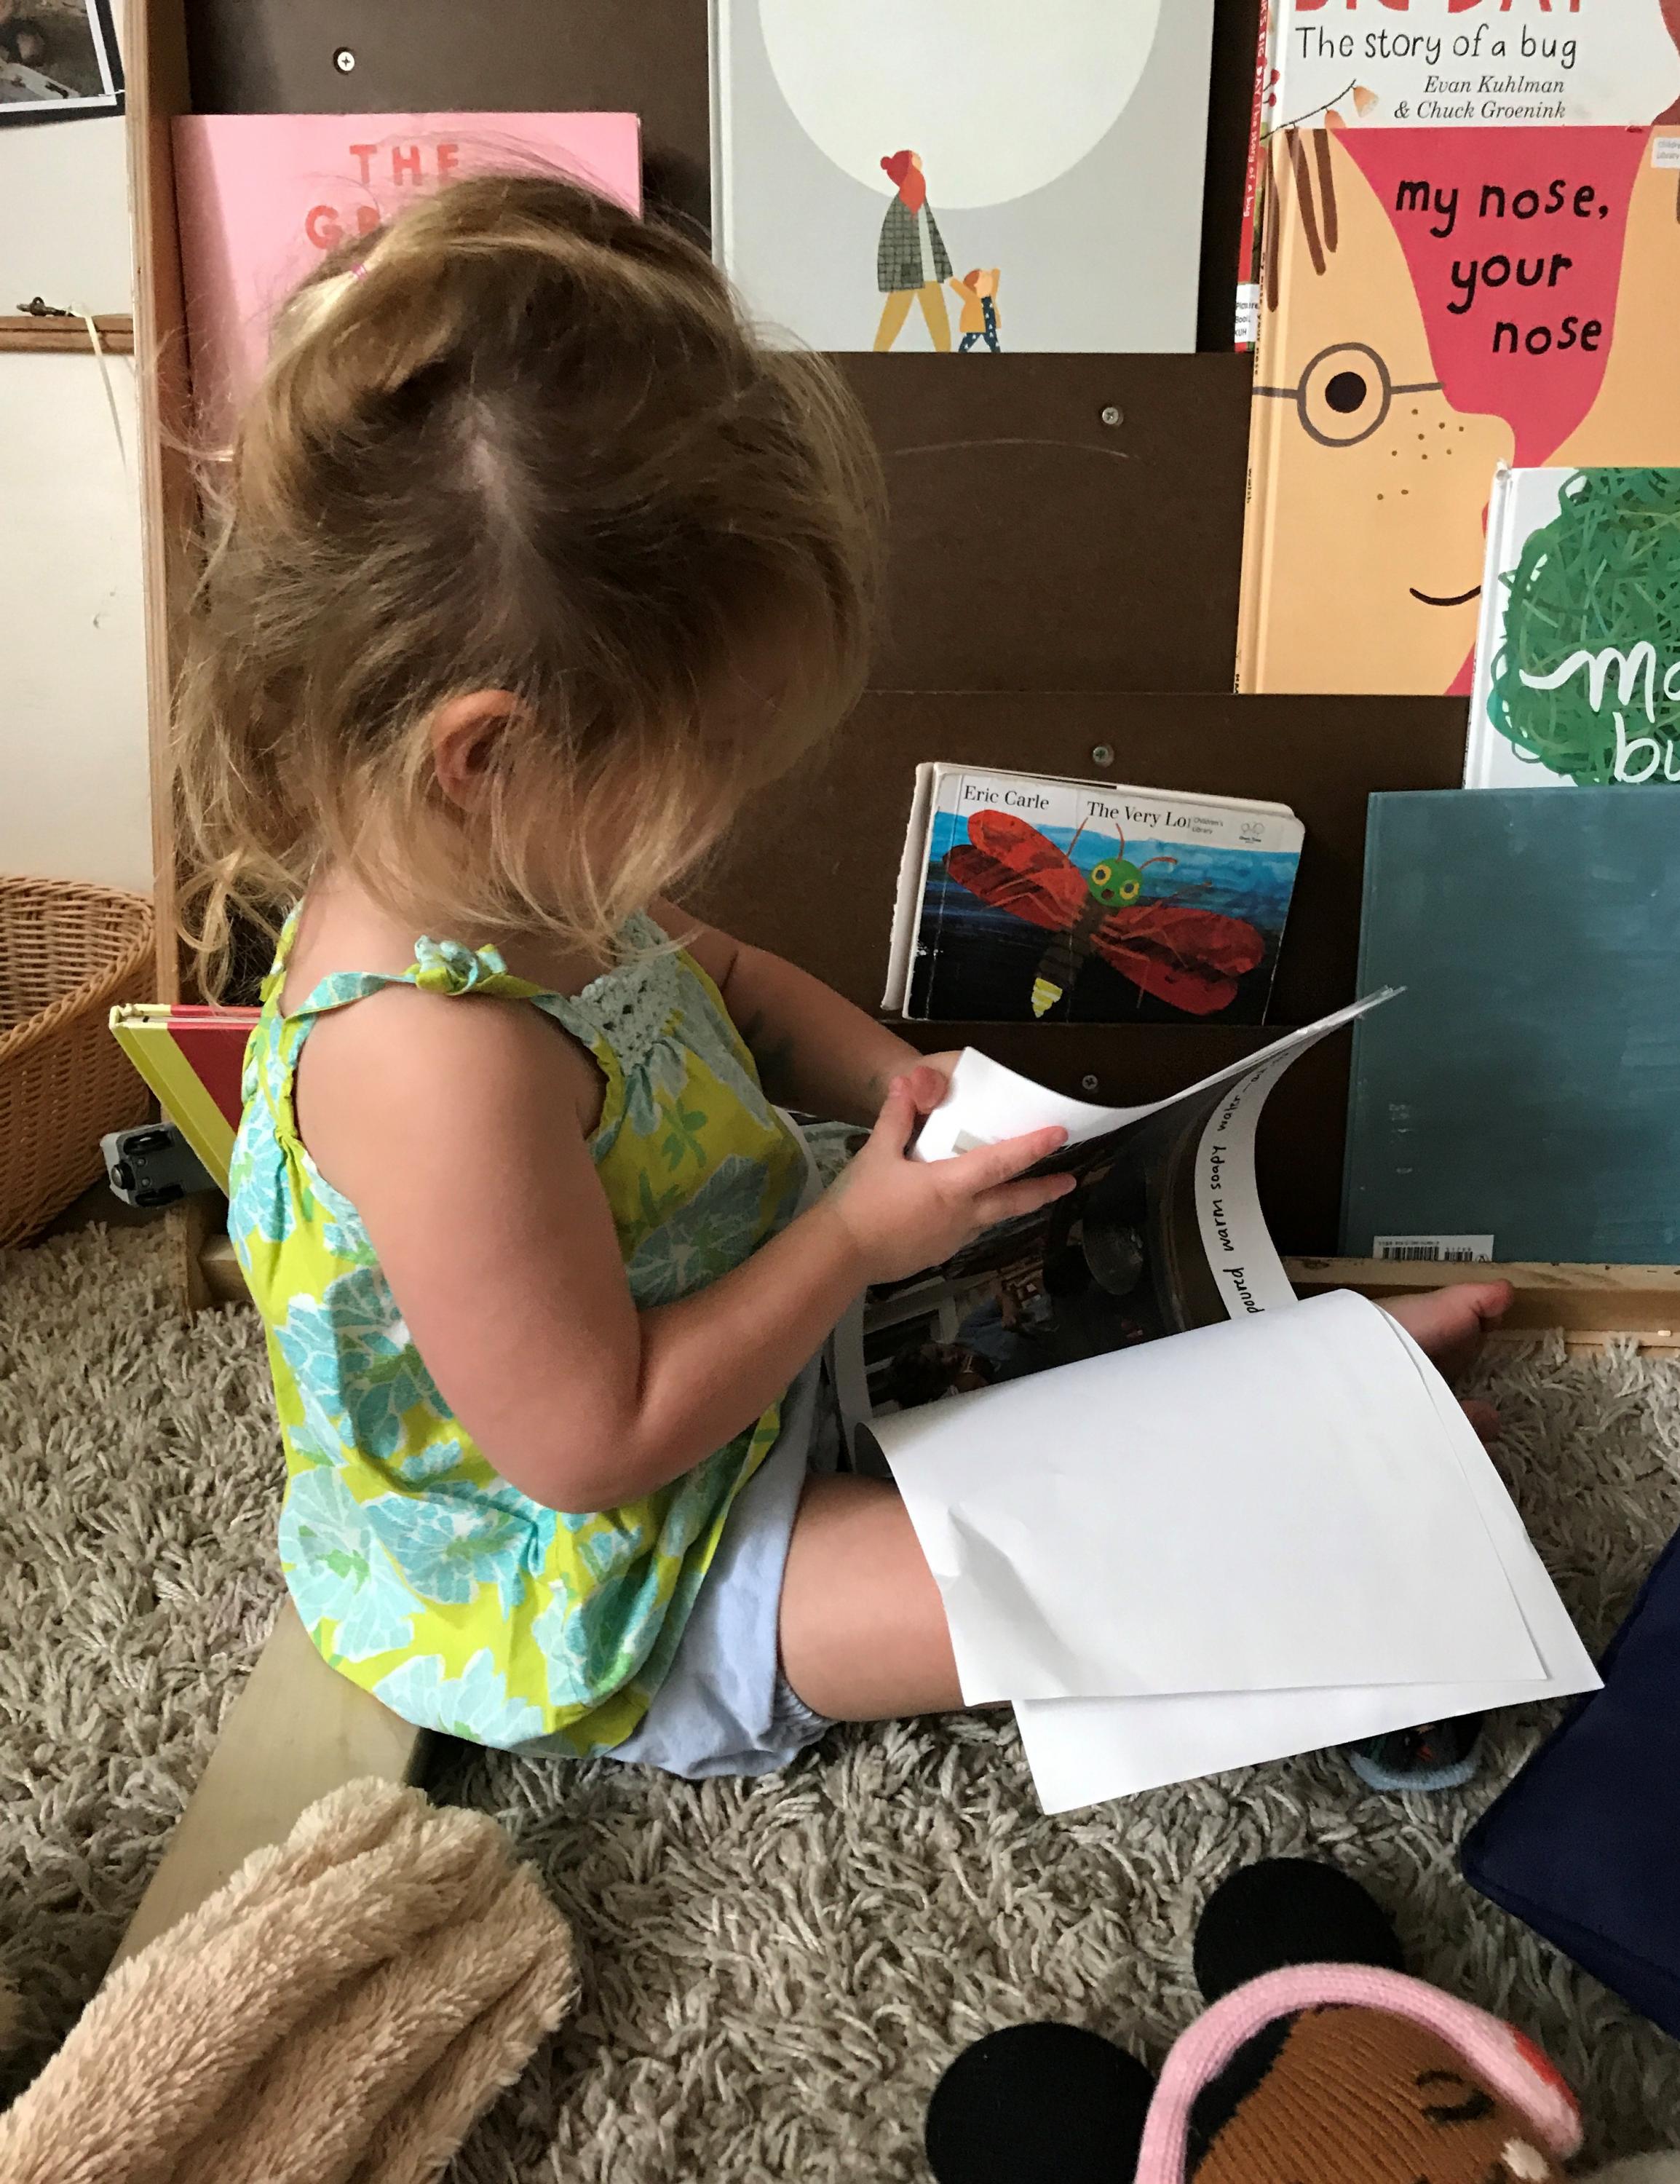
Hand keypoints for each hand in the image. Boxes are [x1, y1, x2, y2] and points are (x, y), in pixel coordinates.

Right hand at [822, 1066, 1073, 1285]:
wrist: (839, 1255)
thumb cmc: (860, 1202)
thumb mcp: (877, 1153)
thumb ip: (896, 1118)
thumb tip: (906, 1082)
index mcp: (951, 1186)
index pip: (1002, 1162)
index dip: (1033, 1147)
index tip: (1060, 1135)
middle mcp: (963, 1215)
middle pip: (1013, 1200)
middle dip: (1043, 1189)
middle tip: (1069, 1181)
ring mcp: (953, 1238)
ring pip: (992, 1218)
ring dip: (1011, 1205)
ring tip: (1023, 1194)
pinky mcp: (939, 1253)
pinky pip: (967, 1231)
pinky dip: (976, 1218)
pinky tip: (967, 1213)